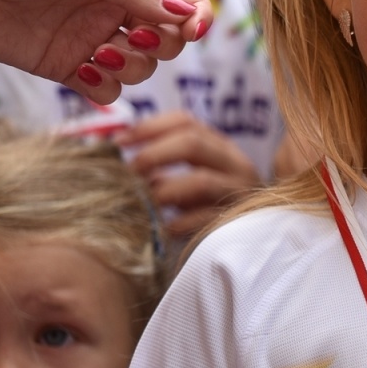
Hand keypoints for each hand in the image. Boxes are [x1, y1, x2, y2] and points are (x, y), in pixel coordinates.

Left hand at [0, 0, 212, 104]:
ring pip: (144, 67)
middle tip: (136, 38)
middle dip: (163, 44)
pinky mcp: (71, 68)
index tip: (193, 30)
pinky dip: (106, 88)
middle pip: (170, 37)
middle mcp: (116, 6)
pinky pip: (110, 89)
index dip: (197, 13)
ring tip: (98, 55)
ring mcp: (95, 39)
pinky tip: (83, 72)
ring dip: (132, 66)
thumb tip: (184, 15)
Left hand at [117, 110, 260, 236]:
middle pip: (192, 142)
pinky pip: (204, 218)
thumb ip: (163, 166)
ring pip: (201, 180)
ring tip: (144, 202)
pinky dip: (178, 223)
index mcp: (219, 146)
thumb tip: (117, 160)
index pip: (184, 122)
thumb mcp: (188, 181)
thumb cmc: (208, 210)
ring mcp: (241, 191)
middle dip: (152, 155)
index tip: (117, 142)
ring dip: (164, 190)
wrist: (249, 245)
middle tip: (128, 173)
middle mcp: (235, 163)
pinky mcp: (239, 220)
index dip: (147, 128)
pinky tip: (162, 229)